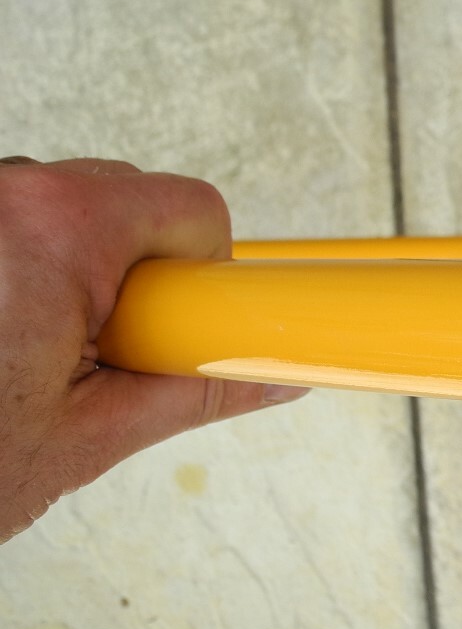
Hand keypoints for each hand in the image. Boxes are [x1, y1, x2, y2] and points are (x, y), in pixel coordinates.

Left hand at [0, 157, 306, 543]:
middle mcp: (2, 192)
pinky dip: (13, 270)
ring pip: (58, 209)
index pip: (190, 208)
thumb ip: (193, 393)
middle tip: (88, 358)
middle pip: (122, 198)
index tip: (184, 321)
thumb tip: (268, 379)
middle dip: (127, 275)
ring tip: (20, 360)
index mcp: (57, 230)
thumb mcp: (84, 437)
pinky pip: (8, 224)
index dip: (201, 274)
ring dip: (63, 273)